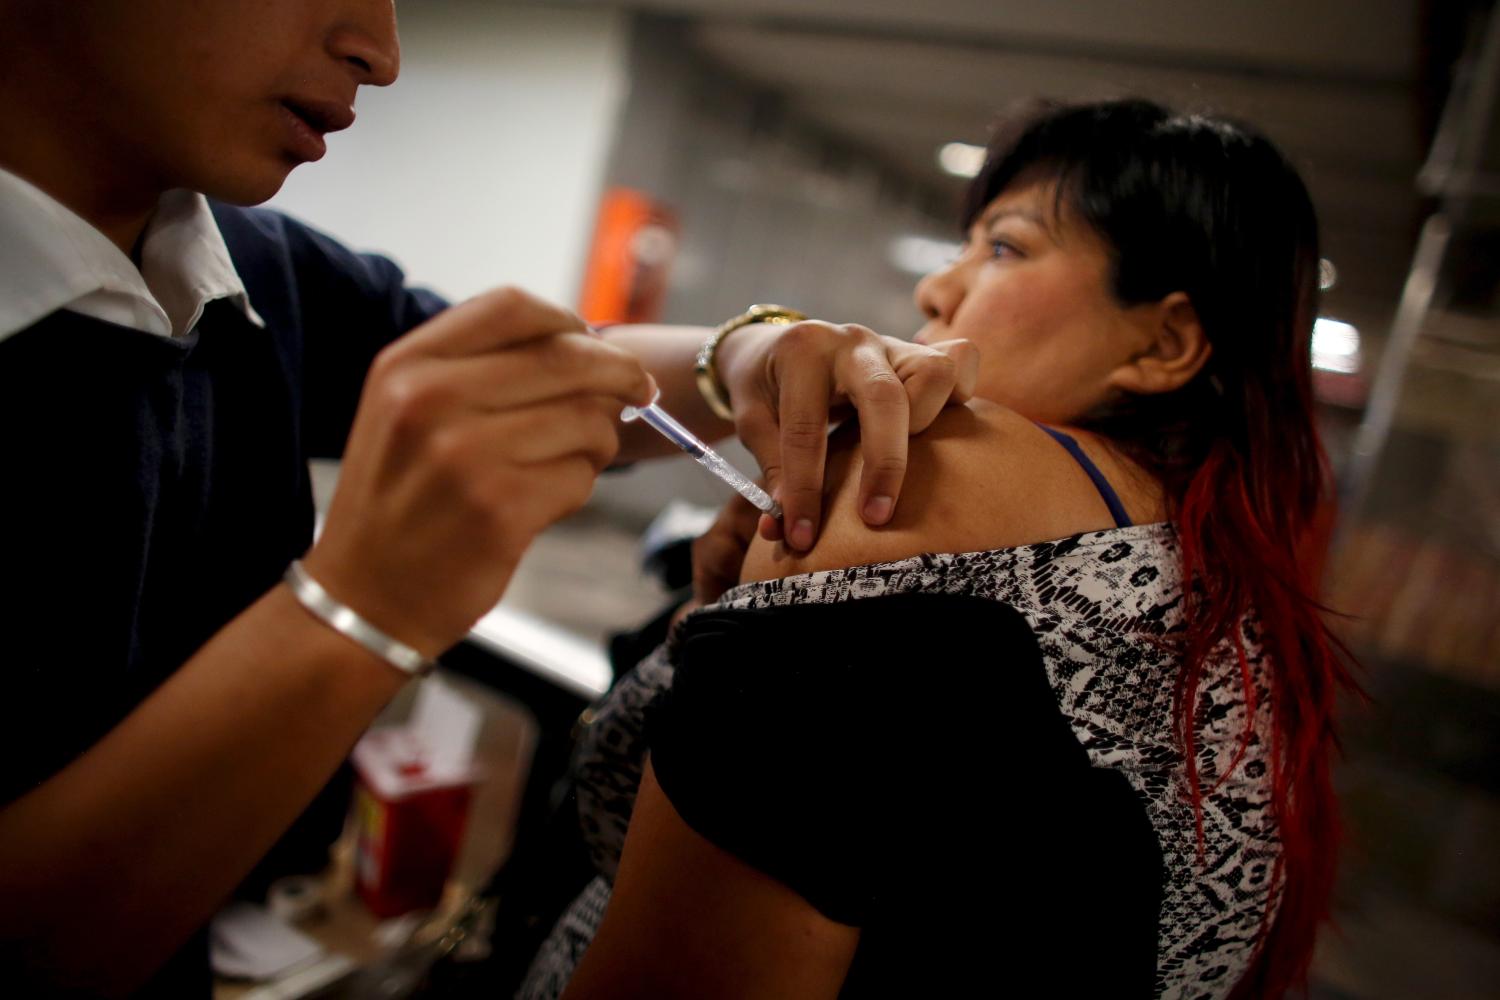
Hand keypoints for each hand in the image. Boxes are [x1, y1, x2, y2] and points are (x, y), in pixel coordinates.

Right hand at [303, 287, 653, 655]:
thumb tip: (584, 346)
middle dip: (620, 374)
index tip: (595, 343)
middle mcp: (431, 400)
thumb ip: (476, 369)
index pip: (512, 306)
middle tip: (639, 392)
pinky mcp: (501, 510)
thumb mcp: (404, 412)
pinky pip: (581, 477)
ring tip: (570, 462)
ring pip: (586, 419)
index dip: (569, 321)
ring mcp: (465, 455)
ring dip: (598, 442)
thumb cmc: (401, 501)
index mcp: (407, 365)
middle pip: (566, 357)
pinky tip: (547, 502)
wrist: (366, 597)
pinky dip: (579, 487)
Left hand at [717, 322, 977, 548]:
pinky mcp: (919, 353)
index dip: (804, 490)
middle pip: (885, 397)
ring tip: (909, 464)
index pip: (805, 430)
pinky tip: (939, 431)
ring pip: (935, 372)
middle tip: (874, 518)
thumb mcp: (751, 420)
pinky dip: (959, 396)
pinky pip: (961, 360)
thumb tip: (782, 529)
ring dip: (928, 422)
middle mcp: (852, 342)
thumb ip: (770, 469)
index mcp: (802, 352)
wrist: (776, 345)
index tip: (802, 537)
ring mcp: (891, 344)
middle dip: (884, 464)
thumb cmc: (764, 387)